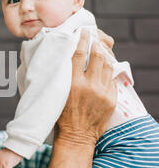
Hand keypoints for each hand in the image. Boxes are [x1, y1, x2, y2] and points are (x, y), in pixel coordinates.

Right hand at [56, 29, 116, 146]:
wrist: (76, 136)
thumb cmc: (61, 115)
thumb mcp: (57, 94)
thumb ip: (63, 76)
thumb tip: (66, 58)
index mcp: (72, 83)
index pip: (79, 54)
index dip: (82, 40)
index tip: (84, 31)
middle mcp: (89, 86)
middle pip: (97, 56)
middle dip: (96, 44)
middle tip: (94, 37)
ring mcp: (102, 92)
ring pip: (107, 65)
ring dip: (104, 55)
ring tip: (100, 50)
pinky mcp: (111, 99)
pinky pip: (111, 79)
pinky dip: (107, 72)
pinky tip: (103, 69)